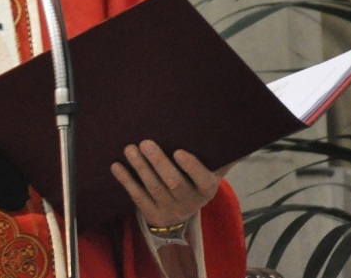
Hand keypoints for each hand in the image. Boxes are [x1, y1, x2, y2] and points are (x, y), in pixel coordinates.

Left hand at [111, 140, 226, 228]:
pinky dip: (126, 181)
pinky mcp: (152, 214)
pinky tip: (116, 166)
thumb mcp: (210, 173)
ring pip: (154, 189)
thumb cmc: (195, 181)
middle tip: (145, 142)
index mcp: (206, 189)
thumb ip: (220, 158)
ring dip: (141, 168)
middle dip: (159, 162)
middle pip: (174, 183)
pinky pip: (138, 197)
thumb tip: (234, 135)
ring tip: (130, 149)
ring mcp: (170, 210)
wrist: (181, 214)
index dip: (191, 167)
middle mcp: (190, 202)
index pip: (202, 180)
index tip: (178, 151)